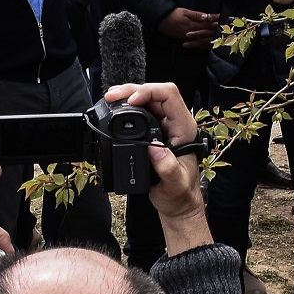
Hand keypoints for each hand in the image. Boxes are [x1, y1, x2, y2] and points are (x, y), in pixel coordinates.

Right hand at [101, 83, 211, 253]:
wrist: (177, 203)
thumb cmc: (179, 195)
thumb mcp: (174, 185)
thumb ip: (168, 168)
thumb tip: (154, 148)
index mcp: (184, 129)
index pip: (169, 96)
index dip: (149, 92)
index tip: (131, 101)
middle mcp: (176, 123)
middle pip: (156, 93)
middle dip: (132, 90)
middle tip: (111, 96)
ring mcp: (165, 126)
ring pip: (148, 100)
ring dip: (128, 95)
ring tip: (110, 98)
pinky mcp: (156, 131)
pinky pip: (143, 111)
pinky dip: (127, 106)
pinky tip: (116, 107)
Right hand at [157, 6, 218, 47]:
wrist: (162, 21)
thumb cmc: (174, 14)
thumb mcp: (185, 12)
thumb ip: (196, 15)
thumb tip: (206, 16)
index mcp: (194, 24)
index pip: (209, 23)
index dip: (217, 20)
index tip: (224, 18)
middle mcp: (194, 31)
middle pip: (208, 32)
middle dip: (217, 30)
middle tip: (226, 28)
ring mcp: (190, 36)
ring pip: (203, 39)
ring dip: (211, 38)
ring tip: (219, 38)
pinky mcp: (186, 38)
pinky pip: (196, 43)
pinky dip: (203, 44)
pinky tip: (207, 45)